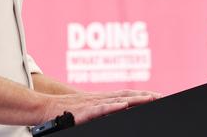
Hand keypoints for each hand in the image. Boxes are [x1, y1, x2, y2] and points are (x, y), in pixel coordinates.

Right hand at [39, 89, 161, 124]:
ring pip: (117, 100)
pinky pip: (100, 109)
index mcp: (101, 99)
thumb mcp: (87, 111)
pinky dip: (112, 106)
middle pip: (126, 95)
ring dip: (134, 99)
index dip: (142, 94)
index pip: (126, 94)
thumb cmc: (65, 112)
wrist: (45, 109)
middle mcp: (99, 98)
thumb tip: (119, 111)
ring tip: (149, 98)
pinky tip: (123, 106)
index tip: (158, 96)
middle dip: (144, 95)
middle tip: (161, 96)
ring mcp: (92, 104)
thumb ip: (102, 111)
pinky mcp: (84, 112)